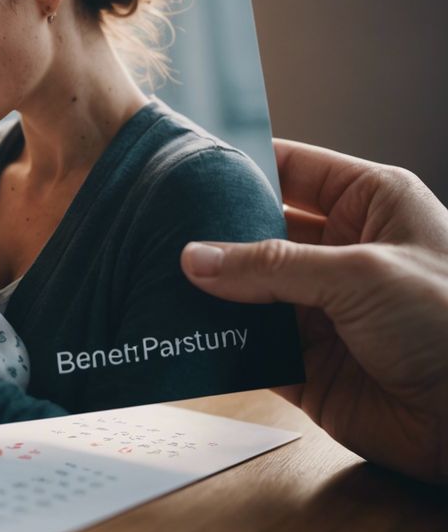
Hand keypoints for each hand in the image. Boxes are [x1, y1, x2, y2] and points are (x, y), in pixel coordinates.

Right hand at [181, 138, 447, 483]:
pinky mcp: (311, 364)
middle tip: (162, 229)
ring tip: (161, 277)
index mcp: (370, 204)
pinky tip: (187, 330)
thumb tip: (197, 258)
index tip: (190, 168)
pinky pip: (253, 345)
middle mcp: (343, 252)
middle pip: (262, 230)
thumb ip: (272, 266)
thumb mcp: (361, 272)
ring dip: (213, 289)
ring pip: (250, 289)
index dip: (245, 167)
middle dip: (216, 232)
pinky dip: (221, 341)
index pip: (293, 169)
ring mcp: (325, 309)